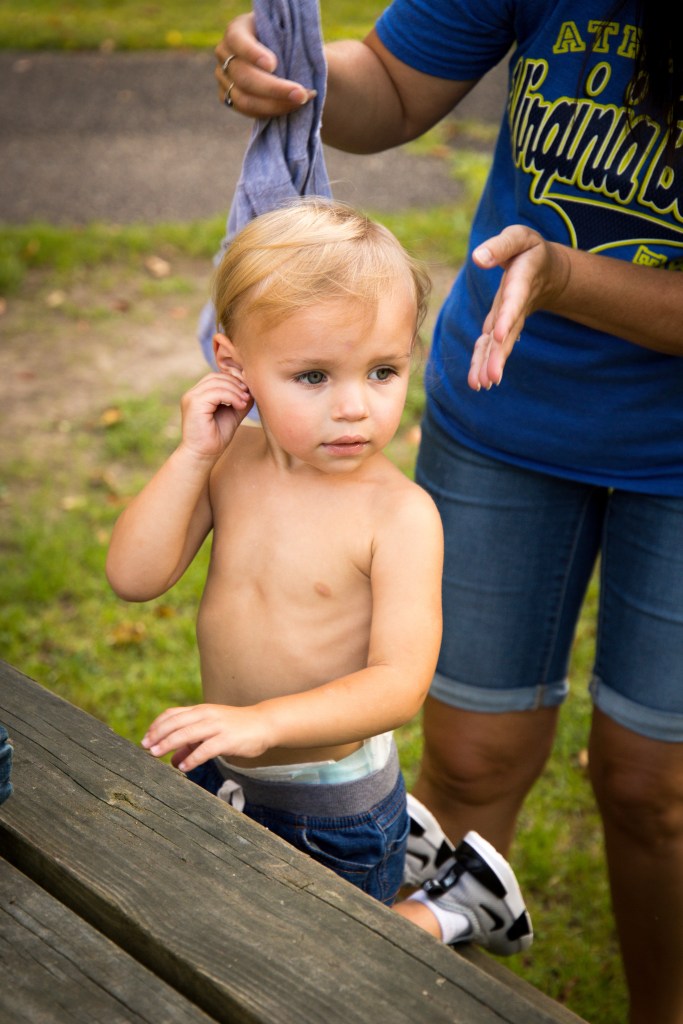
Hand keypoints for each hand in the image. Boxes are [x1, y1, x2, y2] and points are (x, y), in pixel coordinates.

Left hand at [142, 703, 272, 771]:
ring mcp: (216, 726)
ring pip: (186, 734)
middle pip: (175, 723)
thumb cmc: (235, 728)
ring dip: (168, 744)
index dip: (157, 726)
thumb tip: (173, 761)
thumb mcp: (210, 732)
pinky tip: (184, 767)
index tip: (146, 739)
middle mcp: (206, 715)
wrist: (263, 724)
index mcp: (200, 710)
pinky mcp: (227, 739)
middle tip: (146, 748)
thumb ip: (191, 745)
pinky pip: (205, 749)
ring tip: (156, 755)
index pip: (172, 714)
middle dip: (158, 735)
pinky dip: (192, 758)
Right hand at [179, 366, 252, 460]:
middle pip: (217, 376)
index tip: (248, 391)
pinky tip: (240, 405)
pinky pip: (216, 392)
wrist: (203, 455)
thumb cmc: (216, 438)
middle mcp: (192, 393)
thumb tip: (252, 388)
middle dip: (236, 383)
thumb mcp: (232, 414)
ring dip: (235, 390)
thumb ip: (239, 400)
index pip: (217, 377)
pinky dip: (231, 396)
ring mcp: (191, 397)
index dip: (234, 380)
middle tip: (249, 395)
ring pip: (217, 382)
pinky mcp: (194, 404)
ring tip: (245, 402)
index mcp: (198, 394)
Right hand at [214, 12, 316, 116]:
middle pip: (244, 77)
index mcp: (237, 30)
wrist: (278, 57)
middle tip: (301, 95)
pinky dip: (269, 112)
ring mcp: (223, 76)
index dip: (253, 54)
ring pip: (244, 99)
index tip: (273, 65)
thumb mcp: (286, 35)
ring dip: (275, 105)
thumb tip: (304, 72)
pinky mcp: (227, 96)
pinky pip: (246, 110)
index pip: (238, 41)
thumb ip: (289, 47)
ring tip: (300, 103)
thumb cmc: (284, 41)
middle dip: (275, 89)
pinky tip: (288, 108)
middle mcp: (224, 52)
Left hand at [468, 225, 569, 390]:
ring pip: (499, 344)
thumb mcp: (517, 237)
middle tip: (491, 378)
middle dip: (499, 355)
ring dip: (490, 365)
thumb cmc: (527, 248)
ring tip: (482, 385)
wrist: (545, 267)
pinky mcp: (501, 325)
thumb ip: (499, 247)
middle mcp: (516, 306)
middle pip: (507, 333)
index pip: (513, 302)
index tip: (500, 335)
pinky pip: (492, 345)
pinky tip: (478, 382)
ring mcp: (509, 319)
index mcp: (521, 281)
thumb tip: (478, 258)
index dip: (507, 317)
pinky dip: (484, 362)